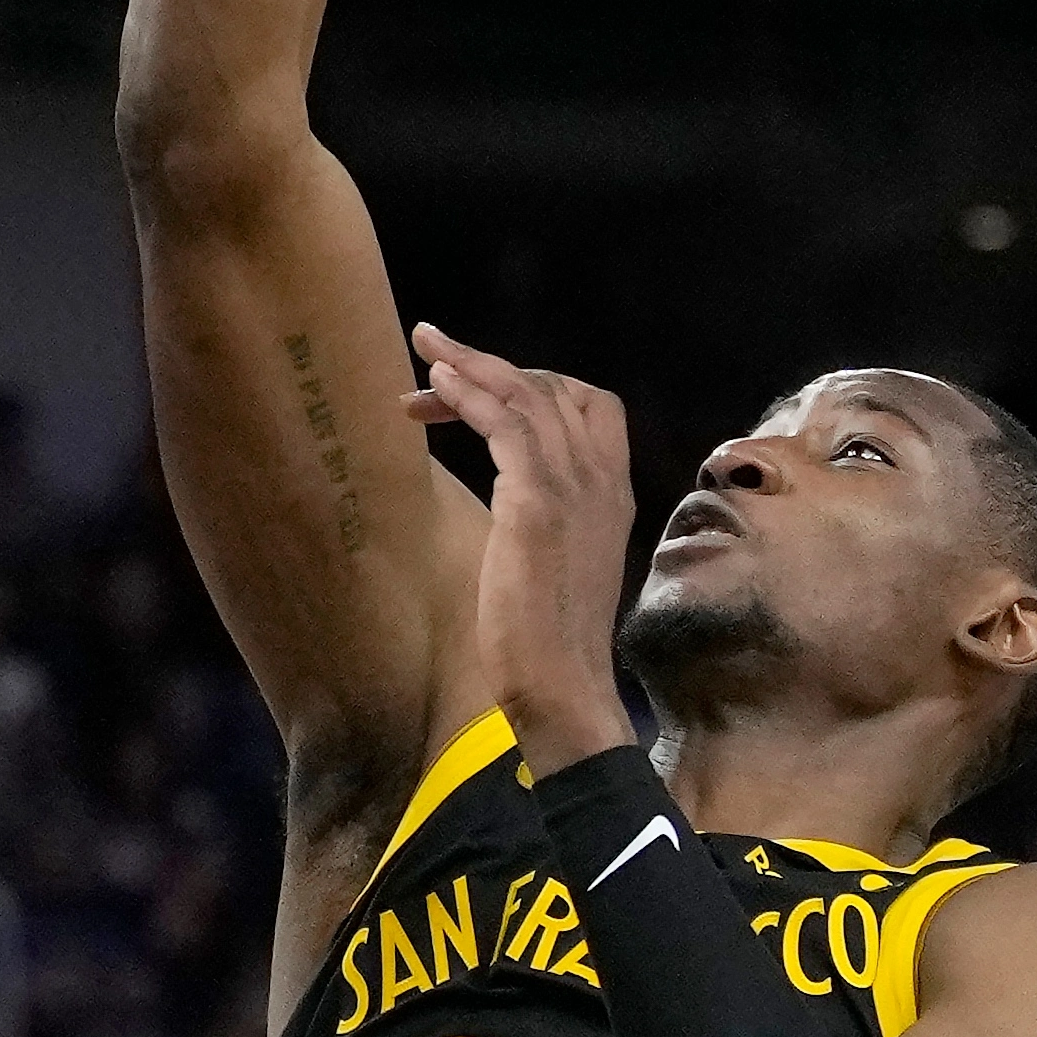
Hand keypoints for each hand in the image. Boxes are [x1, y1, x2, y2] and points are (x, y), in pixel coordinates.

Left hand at [407, 320, 638, 771]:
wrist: (562, 690)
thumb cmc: (546, 641)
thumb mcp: (552, 562)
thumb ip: (542, 522)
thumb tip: (507, 503)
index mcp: (611, 495)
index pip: (592, 407)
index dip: (534, 386)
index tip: (475, 390)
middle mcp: (602, 482)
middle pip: (558, 388)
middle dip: (494, 365)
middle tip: (435, 355)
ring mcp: (575, 489)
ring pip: (529, 395)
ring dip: (472, 364)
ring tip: (425, 345)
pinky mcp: (537, 504)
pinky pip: (507, 425)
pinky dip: (471, 395)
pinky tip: (436, 386)